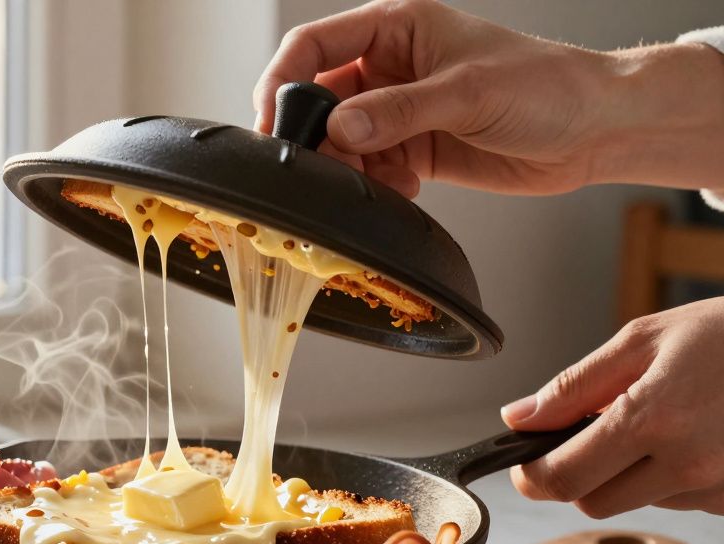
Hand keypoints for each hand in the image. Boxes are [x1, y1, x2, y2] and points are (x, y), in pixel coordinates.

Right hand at [253, 0, 723, 198]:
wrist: (595, 130)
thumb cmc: (548, 86)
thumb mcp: (466, 92)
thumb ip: (396, 112)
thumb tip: (337, 128)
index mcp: (395, 28)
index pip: (313, 46)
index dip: (282, 82)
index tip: (274, 124)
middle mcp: (389, 67)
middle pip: (319, 100)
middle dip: (315, 138)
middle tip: (321, 169)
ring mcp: (398, 110)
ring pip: (339, 142)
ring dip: (347, 169)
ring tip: (378, 181)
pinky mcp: (412, 148)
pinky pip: (368, 170)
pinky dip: (375, 186)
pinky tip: (406, 188)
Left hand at [501, 297, 723, 516]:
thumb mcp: (644, 340)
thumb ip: (574, 386)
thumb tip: (519, 417)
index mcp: (653, 419)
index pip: (564, 477)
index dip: (532, 475)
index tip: (524, 464)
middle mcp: (688, 463)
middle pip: (593, 502)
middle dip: (578, 475)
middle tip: (589, 435)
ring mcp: (718, 486)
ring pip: (638, 502)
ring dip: (629, 473)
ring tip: (659, 422)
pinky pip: (683, 500)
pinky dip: (672, 476)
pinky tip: (694, 437)